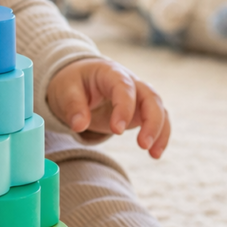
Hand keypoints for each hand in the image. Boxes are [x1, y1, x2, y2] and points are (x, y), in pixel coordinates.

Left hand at [46, 57, 170, 158]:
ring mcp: (138, 96)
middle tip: (143, 144)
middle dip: (151, 121)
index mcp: (110, 73)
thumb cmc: (73, 83)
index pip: (124, 87)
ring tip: (153, 154)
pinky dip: (160, 135)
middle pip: (150, 96)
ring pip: (159, 109)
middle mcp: (130, 82)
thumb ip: (73, 106)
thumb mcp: (66, 90)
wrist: (79, 81)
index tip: (116, 130)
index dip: (124, 108)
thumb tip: (79, 126)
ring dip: (159, 130)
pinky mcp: (141, 110)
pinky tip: (155, 154)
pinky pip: (157, 120)